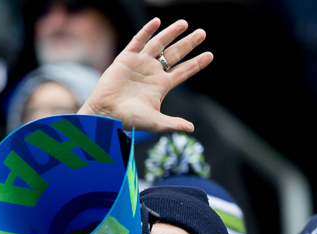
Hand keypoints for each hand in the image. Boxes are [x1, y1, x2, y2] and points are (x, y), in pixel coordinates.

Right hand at [79, 18, 212, 132]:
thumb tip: (191, 129)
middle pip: (175, 54)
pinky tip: (157, 22)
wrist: (106, 113)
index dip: (196, 63)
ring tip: (185, 23)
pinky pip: (138, 41)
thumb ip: (173, 124)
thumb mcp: (155, 122)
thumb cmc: (129, 120)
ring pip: (159, 44)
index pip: (183, 71)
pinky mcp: (126, 58)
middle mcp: (152, 72)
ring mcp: (140, 63)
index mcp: (162, 85)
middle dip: (189, 43)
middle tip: (202, 33)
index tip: (210, 55)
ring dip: (171, 33)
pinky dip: (147, 31)